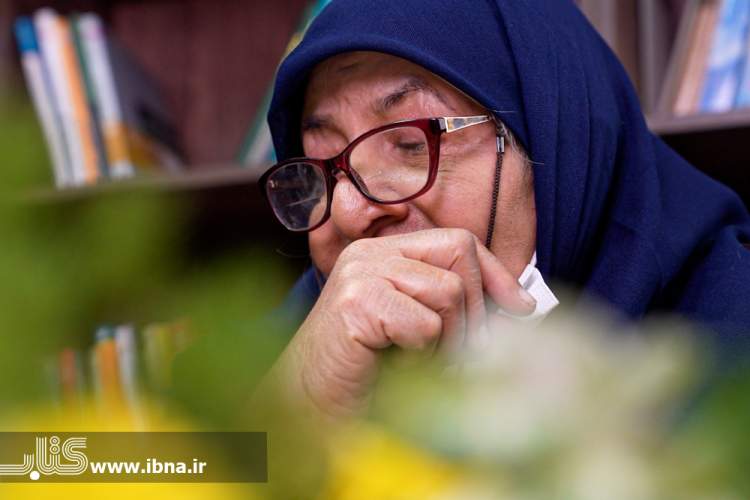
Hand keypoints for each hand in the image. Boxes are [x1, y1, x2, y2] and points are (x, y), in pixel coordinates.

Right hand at [270, 228, 535, 416]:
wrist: (310, 406)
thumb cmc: (366, 371)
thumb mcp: (418, 326)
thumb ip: (454, 303)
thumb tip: (521, 302)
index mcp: (385, 251)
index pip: (459, 240)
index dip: (495, 274)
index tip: (521, 307)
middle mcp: (370, 253)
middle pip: (460, 259)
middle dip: (472, 314)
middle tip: (451, 355)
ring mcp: (360, 273)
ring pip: (448, 292)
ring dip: (446, 341)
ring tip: (417, 361)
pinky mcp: (356, 302)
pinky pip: (425, 324)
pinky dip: (421, 355)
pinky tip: (394, 365)